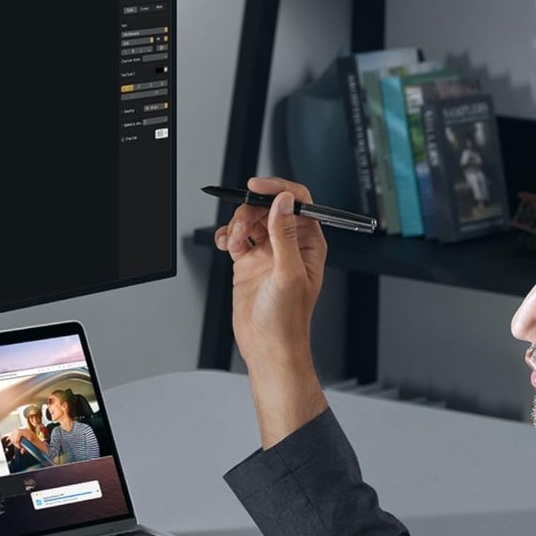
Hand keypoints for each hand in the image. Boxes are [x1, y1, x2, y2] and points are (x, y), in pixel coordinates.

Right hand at [214, 175, 328, 445]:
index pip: (298, 202)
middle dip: (251, 211)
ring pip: (250, 220)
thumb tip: (284, 202)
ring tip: (234, 242)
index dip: (278, 190)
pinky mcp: (248, 263)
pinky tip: (226, 245)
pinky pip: (236, 237)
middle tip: (242, 227)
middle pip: (269, 207)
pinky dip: (228, 236)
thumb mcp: (289, 273)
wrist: (267, 348)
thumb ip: (285, 234)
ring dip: (237, 225)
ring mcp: (268, 253)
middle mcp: (289, 245)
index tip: (257, 187)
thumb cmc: (287, 320)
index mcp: (309, 244)